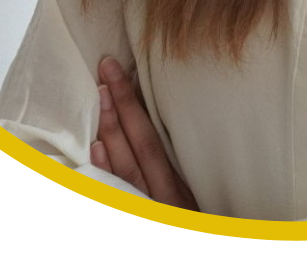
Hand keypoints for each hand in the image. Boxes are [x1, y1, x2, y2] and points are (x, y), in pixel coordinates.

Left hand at [90, 57, 198, 210]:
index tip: (121, 71)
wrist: (211, 244)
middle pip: (139, 146)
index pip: (152, 139)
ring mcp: (146, 212)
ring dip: (110, 131)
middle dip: (120, 106)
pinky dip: (105, 172)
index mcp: (179, 188)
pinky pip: (118, 196)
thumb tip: (148, 126)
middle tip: (106, 69)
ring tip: (98, 96)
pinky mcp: (135, 221)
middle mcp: (163, 199)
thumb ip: (177, 168)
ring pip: (124, 169)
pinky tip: (95, 149)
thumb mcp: (196, 196)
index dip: (135, 105)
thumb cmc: (199, 221)